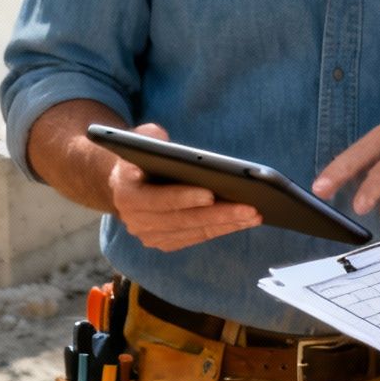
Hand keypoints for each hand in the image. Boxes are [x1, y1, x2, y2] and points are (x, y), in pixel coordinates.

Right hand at [107, 124, 260, 251]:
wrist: (125, 183)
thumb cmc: (140, 157)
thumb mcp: (139, 140)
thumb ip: (148, 138)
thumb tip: (166, 143)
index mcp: (127, 195)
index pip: (158, 200)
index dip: (184, 197)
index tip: (211, 194)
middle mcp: (136, 221)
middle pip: (183, 220)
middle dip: (218, 214)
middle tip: (249, 208)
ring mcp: (151, 235)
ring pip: (194, 231)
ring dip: (226, 224)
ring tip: (254, 214)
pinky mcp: (166, 242)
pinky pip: (198, 237)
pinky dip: (221, 229)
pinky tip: (244, 221)